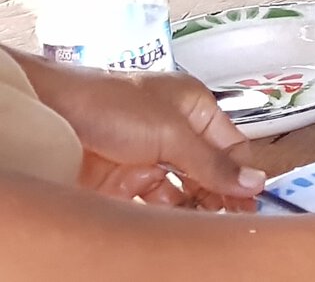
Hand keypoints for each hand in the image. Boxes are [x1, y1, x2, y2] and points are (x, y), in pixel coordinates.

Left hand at [14, 56, 259, 208]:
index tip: (249, 201)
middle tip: (233, 217)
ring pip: (182, 187)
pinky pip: (153, 200)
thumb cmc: (109, 104)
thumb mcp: (171, 132)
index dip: (240, 173)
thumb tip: (253, 182)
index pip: (230, 145)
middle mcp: (174, 130)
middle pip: (208, 168)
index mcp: (193, 107)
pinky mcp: (124, 178)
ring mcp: (148, 155)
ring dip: (193, 204)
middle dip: (220, 192)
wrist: (50, 116)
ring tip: (203, 220)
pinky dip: (165, 212)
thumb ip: (212, 163)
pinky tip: (175, 221)